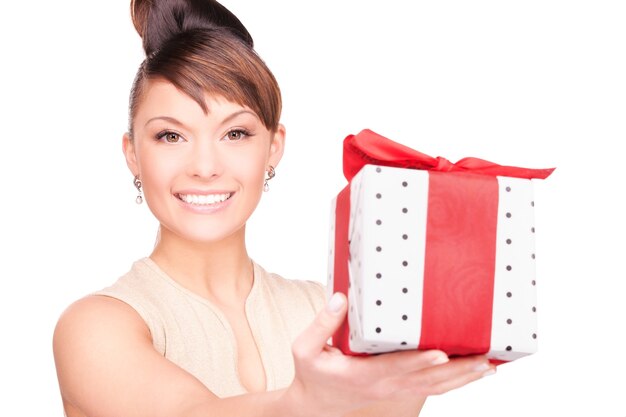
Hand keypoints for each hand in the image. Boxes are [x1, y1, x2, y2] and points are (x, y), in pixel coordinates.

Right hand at [284, 292, 495, 416]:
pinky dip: (456, 382)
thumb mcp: (305, 349)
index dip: (419, 363)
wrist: (314, 404)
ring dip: (463, 378)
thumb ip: (321, 324)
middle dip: (457, 372)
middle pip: (426, 382)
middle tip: (485, 360)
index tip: (441, 354)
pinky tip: (474, 373)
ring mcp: (394, 392)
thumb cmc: (312, 373)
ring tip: (490, 367)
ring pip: (434, 388)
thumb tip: (341, 298)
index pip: (395, 369)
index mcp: (362, 376)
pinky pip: (432, 388)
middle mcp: (384, 386)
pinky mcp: (399, 391)